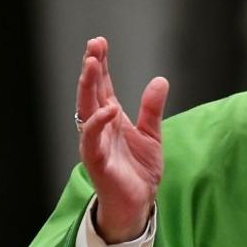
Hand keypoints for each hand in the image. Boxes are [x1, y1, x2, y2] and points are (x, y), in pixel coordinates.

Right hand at [76, 37, 168, 243]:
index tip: (100, 42)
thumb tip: (160, 80)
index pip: (103, 86)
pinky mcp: (97, 161)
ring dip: (88, 87)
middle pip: (91, 92)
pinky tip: (109, 109)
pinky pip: (93, 140)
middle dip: (91, 68)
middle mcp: (100, 127)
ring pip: (86, 110)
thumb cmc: (139, 170)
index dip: (101, 64)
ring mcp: (96, 143)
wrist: (138, 203)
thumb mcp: (151, 134)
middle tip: (94, 45)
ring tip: (92, 64)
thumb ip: (152, 108)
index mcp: (111, 118)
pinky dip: (99, 123)